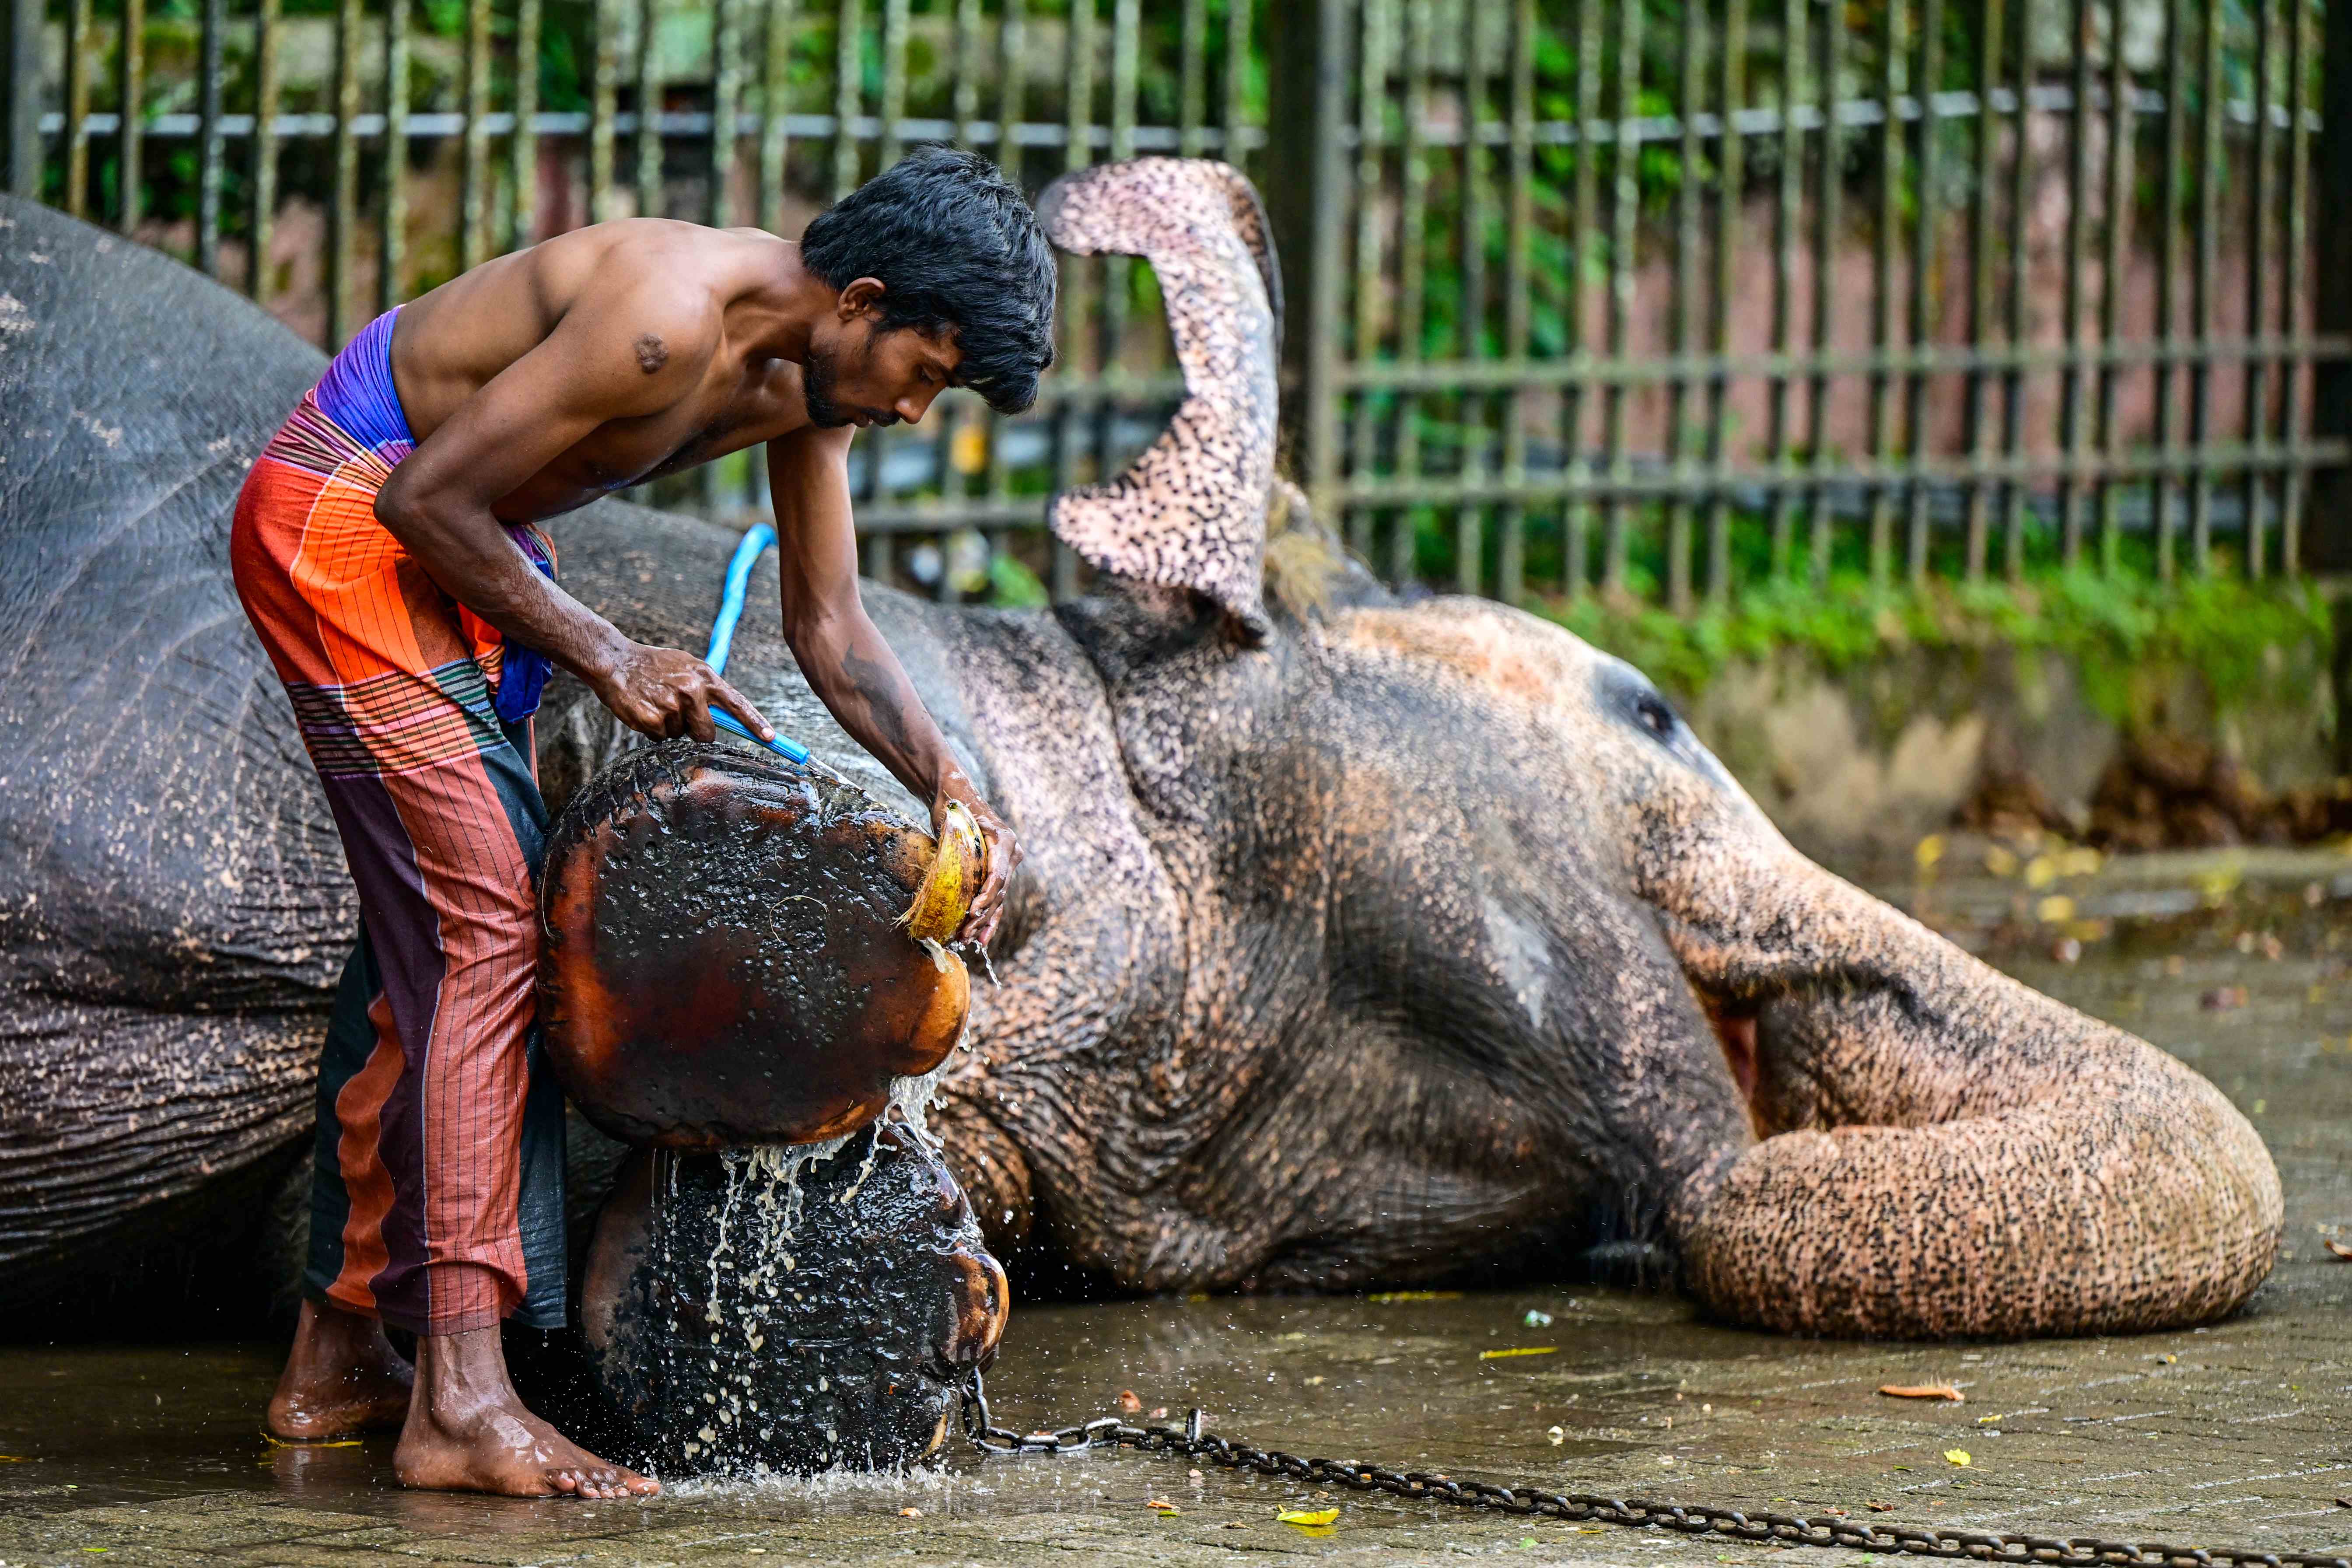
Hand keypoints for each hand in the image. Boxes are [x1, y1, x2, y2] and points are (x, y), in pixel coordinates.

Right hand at [592, 641, 774, 744]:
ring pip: (680, 735)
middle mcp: (692, 690)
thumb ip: (706, 687)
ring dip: (669, 725)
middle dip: (695, 731)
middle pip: (707, 732)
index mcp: (704, 676)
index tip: (771, 738)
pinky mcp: (652, 718)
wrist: (615, 660)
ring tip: (654, 702)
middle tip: (677, 713)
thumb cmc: (653, 665)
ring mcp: (672, 705)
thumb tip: (727, 712)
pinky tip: (643, 708)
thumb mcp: (686, 666)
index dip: (755, 723)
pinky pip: (660, 738)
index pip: (737, 703)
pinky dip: (651, 729)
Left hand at [938, 789, 1018, 947]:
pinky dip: (988, 918)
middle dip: (982, 916)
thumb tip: (949, 864)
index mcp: (1005, 841)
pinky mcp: (996, 873)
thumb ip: (957, 838)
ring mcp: (1006, 865)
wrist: (956, 797)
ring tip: (969, 940)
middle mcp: (1011, 855)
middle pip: (999, 892)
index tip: (972, 911)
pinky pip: (996, 899)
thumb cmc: (954, 806)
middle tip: (965, 934)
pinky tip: (981, 938)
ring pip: (999, 900)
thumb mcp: (955, 820)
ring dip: (984, 922)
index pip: (998, 876)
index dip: (986, 896)